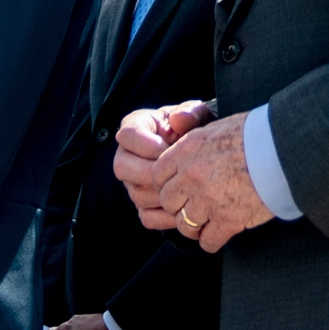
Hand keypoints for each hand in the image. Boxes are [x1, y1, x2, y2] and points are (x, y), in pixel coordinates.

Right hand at [111, 100, 211, 231]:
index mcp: (136, 128)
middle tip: (176, 173)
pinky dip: (167, 216)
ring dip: (162, 194)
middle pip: (122, 167)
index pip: (127, 135)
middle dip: (150, 172)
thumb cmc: (198, 129)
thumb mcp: (198, 115)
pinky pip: (147, 217)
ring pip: (136, 194)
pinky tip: (187, 208)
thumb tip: (178, 119)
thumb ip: (190, 113)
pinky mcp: (144, 205)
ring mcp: (134, 183)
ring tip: (186, 188)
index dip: (146, 144)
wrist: (206, 154)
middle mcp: (128, 156)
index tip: (169, 148)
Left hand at [123, 102, 277, 251]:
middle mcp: (192, 175)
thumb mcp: (217, 126)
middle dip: (179, 206)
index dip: (168, 184)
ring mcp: (208, 199)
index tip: (180, 187)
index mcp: (188, 150)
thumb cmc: (256, 134)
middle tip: (194, 207)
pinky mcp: (228, 220)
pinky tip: (221, 233)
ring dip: (195, 226)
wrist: (285, 149)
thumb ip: (193, 139)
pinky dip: (213, 240)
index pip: (158, 175)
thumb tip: (180, 140)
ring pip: (184, 225)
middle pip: (168, 202)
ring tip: (207, 222)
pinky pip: (207, 241)